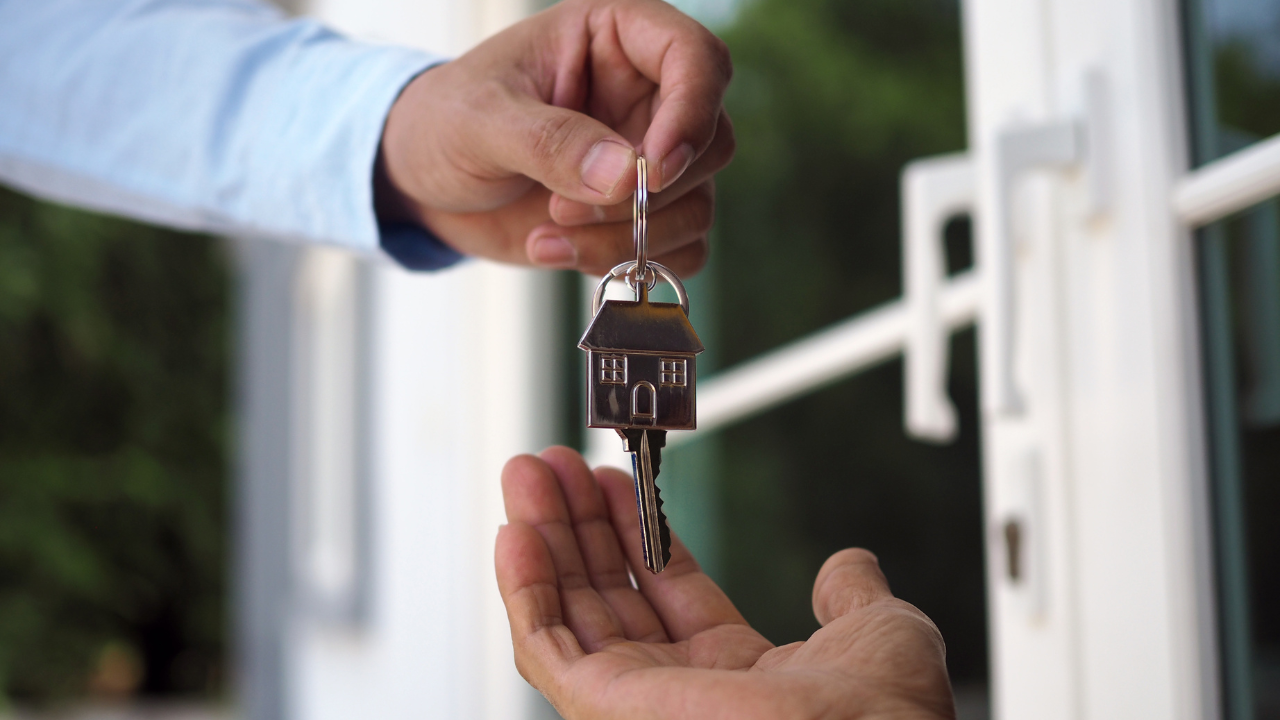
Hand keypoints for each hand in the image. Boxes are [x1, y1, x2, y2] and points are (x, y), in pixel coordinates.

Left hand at [377, 0, 734, 275]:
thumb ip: (550, 141)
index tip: (653, 167)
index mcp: (616, 39)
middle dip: (649, 192)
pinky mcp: (638, 216)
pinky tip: (559, 252)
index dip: (693, 112)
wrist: (421, 183)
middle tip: (570, 207)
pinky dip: (628, 265)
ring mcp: (646, 158)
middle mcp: (645, 96)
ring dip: (630, 237)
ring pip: (696, 204)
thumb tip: (623, 176)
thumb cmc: (443, 122)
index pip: (697, 60)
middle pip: (711, 141)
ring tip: (548, 233)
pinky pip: (678, 249)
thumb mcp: (480, 119)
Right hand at [495, 447, 955, 719]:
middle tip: (555, 467)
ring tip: (528, 478)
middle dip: (578, 524)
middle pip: (609, 595)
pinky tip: (516, 535)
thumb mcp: (877, 630)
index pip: (667, 591)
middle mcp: (683, 692)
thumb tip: (848, 567)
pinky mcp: (605, 708)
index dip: (635, 531)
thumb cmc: (881, 716)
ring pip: (569, 615)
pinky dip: (524, 591)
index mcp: (740, 676)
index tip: (616, 482)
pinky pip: (545, 649)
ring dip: (543, 541)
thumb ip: (851, 595)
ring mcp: (640, 705)